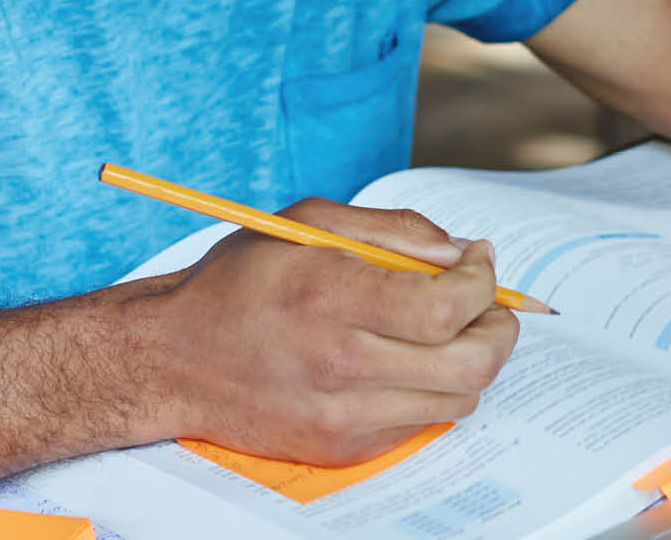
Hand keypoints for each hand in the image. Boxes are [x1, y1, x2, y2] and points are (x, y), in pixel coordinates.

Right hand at [148, 199, 515, 463]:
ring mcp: (341, 416)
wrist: (170, 359)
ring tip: (451, 328)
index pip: (449, 308)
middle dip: (499, 326)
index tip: (480, 261)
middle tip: (490, 302)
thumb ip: (394, 230)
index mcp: (333, 296)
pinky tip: (407, 359)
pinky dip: (432, 390)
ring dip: (471, 359)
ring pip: (456, 399)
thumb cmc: (239, 281)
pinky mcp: (339, 448)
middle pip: (470, 363)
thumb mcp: (309, 222)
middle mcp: (341, 364)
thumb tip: (460, 252)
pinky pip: (419, 423)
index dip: (483, 282)